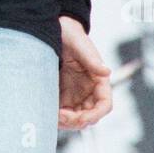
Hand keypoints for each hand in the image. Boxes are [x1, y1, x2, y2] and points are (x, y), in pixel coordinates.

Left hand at [58, 15, 111, 129]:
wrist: (55, 30)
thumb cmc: (71, 36)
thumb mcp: (80, 46)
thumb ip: (92, 60)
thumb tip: (107, 72)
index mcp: (99, 81)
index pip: (105, 105)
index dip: (95, 115)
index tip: (81, 118)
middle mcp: (89, 91)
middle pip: (89, 116)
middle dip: (76, 121)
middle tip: (60, 116)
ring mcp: (76, 94)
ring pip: (75, 118)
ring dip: (66, 122)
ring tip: (52, 115)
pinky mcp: (63, 95)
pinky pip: (62, 112)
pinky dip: (56, 116)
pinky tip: (46, 112)